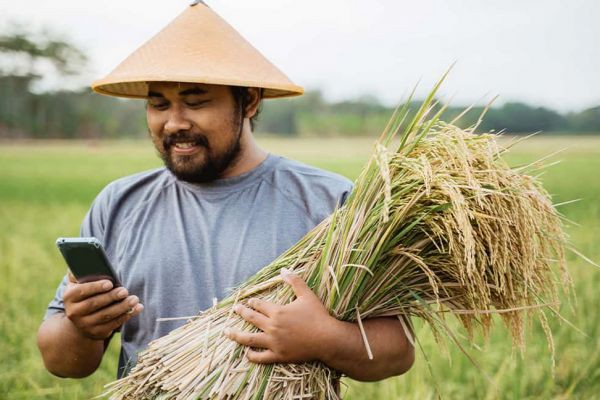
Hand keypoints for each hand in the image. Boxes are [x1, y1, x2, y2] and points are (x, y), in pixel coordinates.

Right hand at [63, 273, 143, 339]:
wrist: (81, 320)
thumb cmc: (84, 294)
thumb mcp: (78, 283)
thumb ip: (80, 272)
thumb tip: (86, 259)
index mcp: (69, 297)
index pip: (81, 291)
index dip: (95, 287)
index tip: (109, 283)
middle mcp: (74, 312)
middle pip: (94, 304)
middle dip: (111, 297)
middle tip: (125, 290)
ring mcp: (85, 325)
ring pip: (106, 316)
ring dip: (122, 307)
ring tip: (134, 299)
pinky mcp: (97, 333)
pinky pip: (113, 324)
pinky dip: (127, 316)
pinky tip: (137, 308)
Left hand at [225, 268, 339, 363]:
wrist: (327, 339)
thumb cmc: (318, 316)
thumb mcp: (307, 295)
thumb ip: (294, 281)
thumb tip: (283, 270)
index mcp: (278, 311)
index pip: (259, 305)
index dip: (252, 302)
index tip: (248, 301)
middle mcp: (272, 327)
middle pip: (251, 319)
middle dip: (242, 312)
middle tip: (235, 309)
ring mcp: (274, 342)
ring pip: (250, 339)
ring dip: (236, 336)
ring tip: (227, 332)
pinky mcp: (278, 355)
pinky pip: (261, 357)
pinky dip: (252, 356)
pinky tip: (247, 353)